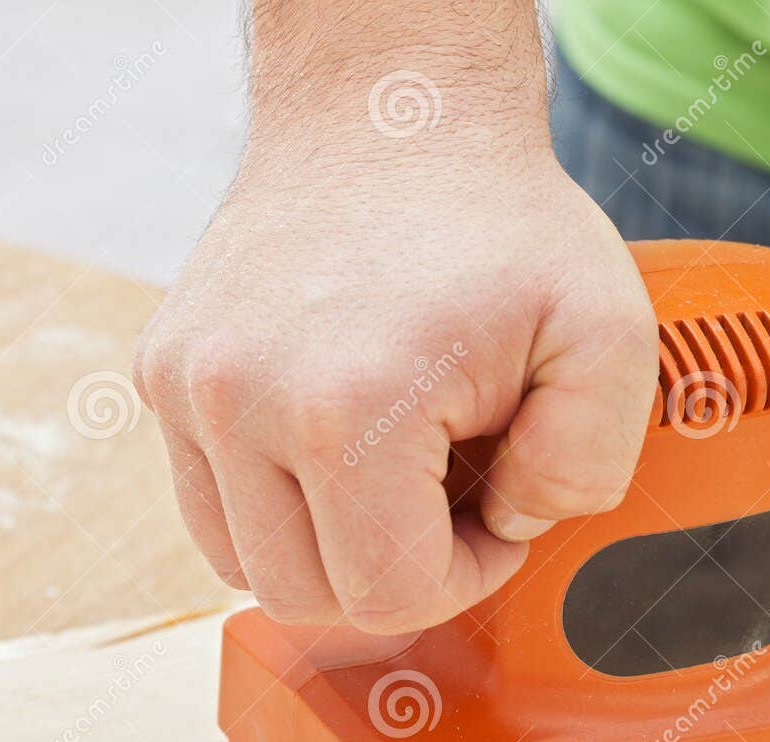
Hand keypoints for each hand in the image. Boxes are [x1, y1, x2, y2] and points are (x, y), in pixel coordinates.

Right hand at [134, 13, 655, 632]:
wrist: (390, 116)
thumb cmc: (497, 223)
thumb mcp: (606, 331)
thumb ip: (589, 462)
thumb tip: (512, 524)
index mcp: (345, 410)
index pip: (389, 595)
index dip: (463, 577)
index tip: (491, 514)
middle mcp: (242, 403)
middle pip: (307, 596)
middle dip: (395, 570)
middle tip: (448, 497)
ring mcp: (189, 387)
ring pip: (245, 564)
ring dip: (327, 548)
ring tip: (392, 473)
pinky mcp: (164, 373)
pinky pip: (211, 504)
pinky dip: (276, 506)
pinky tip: (338, 449)